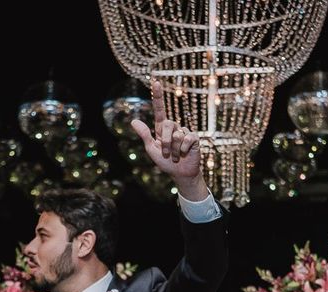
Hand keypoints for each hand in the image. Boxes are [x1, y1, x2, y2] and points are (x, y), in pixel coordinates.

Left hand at [131, 80, 206, 199]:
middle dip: (165, 142)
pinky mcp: (194, 138)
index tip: (155, 82)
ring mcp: (184, 132)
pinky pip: (187, 139)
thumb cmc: (165, 162)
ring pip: (177, 135)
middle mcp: (174, 127)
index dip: (158, 96)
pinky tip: (185, 154)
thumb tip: (133, 121)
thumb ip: (145, 135)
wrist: (180, 173)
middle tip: (168, 154)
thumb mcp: (151, 149)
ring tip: (176, 156)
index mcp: (161, 128)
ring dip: (174, 149)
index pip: (159, 109)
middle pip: (167, 124)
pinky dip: (183, 149)